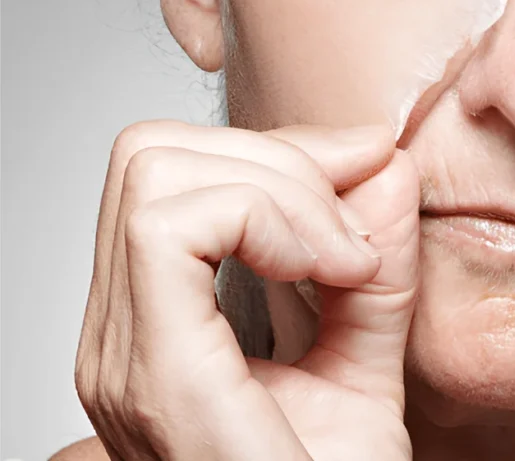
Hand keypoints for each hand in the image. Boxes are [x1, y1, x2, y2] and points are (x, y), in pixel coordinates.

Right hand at [74, 120, 419, 459]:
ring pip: (157, 173)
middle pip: (153, 152)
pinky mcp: (150, 377)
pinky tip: (331, 272)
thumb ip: (376, 262)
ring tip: (343, 260)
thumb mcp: (366, 358)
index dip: (282, 145)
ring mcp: (121, 355)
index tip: (369, 166)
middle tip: (349, 229)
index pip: (174, 163)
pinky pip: (173, 232)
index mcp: (157, 320)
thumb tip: (386, 161)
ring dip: (278, 188)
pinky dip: (270, 221)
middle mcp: (120, 333)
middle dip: (276, 160)